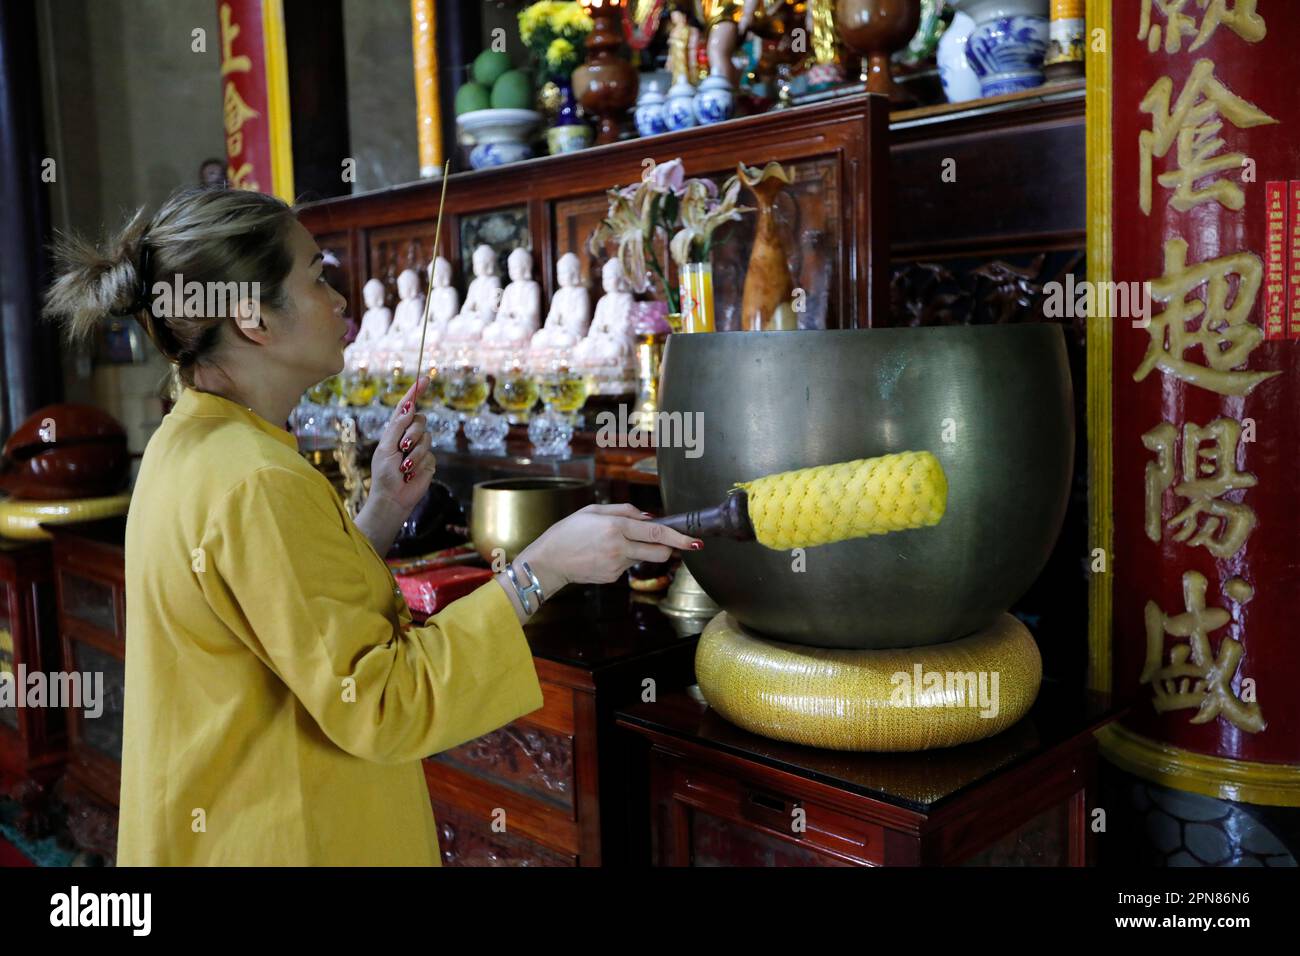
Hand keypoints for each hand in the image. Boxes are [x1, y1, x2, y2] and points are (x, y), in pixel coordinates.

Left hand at [367, 375, 434, 516]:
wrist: (393, 497)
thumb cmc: (383, 473)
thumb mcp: (385, 447)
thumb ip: (397, 427)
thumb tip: (408, 408)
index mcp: (395, 430)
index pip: (407, 407)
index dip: (415, 392)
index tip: (425, 379)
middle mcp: (408, 435)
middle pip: (420, 420)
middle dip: (413, 432)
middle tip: (403, 446)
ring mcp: (419, 447)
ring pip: (427, 437)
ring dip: (414, 453)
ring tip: (404, 466)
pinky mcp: (429, 460)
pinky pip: (430, 453)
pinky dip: (418, 463)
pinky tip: (410, 473)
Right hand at [516, 503, 701, 596]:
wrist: (547, 562)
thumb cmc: (567, 532)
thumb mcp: (592, 511)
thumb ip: (624, 511)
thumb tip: (649, 518)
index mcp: (615, 527)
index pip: (656, 534)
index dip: (679, 538)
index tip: (695, 542)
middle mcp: (619, 547)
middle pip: (659, 552)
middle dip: (667, 548)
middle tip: (663, 542)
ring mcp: (616, 565)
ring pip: (641, 558)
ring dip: (637, 551)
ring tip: (611, 545)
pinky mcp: (612, 578)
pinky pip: (626, 566)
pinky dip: (621, 559)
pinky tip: (601, 555)